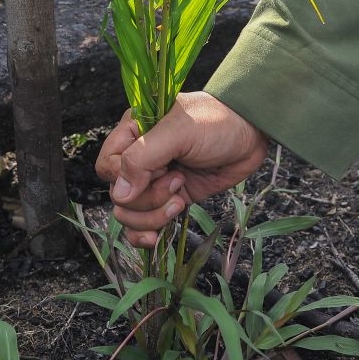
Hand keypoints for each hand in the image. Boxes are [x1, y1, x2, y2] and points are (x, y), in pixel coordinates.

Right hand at [96, 91, 267, 247]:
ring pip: (130, 215)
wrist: (251, 133)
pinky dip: (147, 234)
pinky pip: (145, 225)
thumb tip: (119, 194)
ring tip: (180, 199)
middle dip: (146, 200)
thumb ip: (143, 158)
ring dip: (153, 216)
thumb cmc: (216, 123)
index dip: (124, 179)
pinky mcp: (171, 199)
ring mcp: (155, 181)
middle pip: (118, 196)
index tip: (157, 172)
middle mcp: (139, 158)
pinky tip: (157, 237)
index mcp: (133, 132)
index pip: (107, 166)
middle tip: (177, 182)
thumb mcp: (179, 131)